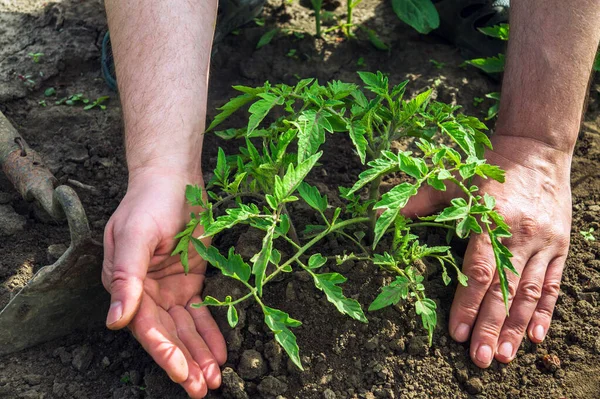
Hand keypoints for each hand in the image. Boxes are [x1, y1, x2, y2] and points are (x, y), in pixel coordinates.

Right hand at [102, 168, 225, 397]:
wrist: (174, 179)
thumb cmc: (150, 202)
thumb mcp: (135, 235)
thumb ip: (126, 277)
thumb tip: (115, 320)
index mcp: (125, 284)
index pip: (145, 326)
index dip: (164, 351)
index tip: (182, 373)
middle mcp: (145, 292)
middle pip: (167, 334)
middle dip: (185, 362)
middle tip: (202, 388)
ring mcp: (168, 288)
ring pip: (185, 329)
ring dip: (199, 353)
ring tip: (214, 379)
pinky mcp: (190, 281)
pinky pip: (200, 312)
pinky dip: (209, 333)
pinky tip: (219, 353)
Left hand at [403, 135, 571, 367]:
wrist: (536, 148)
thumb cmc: (489, 167)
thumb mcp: (452, 179)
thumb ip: (419, 201)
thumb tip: (381, 214)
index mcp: (490, 220)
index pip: (478, 271)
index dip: (466, 303)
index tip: (455, 332)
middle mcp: (519, 235)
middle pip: (504, 290)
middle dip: (491, 327)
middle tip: (480, 358)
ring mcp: (543, 243)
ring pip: (530, 293)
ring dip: (518, 327)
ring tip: (506, 356)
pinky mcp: (559, 246)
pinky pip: (553, 284)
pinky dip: (546, 311)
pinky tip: (538, 336)